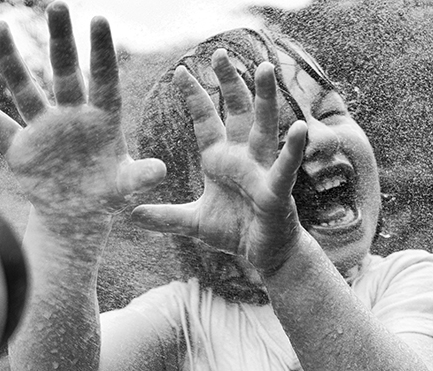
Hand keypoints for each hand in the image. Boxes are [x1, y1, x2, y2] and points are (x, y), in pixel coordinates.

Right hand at [0, 3, 164, 245]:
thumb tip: (161, 171)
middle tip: (56, 5)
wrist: (76, 216)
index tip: (99, 19)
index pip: (103, 79)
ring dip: (11, 59)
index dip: (101, 52)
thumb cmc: (106, 196)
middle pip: (64, 73)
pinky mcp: (18, 148)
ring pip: (24, 88)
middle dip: (61, 41)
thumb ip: (139, 177)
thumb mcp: (124, 188)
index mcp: (102, 120)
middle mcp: (71, 115)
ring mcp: (43, 128)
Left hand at [129, 49, 307, 275]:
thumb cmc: (236, 232)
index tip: (180, 71)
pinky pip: (285, 167)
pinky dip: (293, 149)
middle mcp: (242, 158)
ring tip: (263, 68)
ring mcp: (261, 170)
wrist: (264, 256)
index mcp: (220, 160)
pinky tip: (300, 127)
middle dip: (228, 82)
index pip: (206, 120)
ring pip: (264, 127)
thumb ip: (166, 217)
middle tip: (219, 52)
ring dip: (264, 98)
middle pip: (237, 111)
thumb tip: (132, 215)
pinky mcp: (277, 191)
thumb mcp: (193, 223)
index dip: (194, 96)